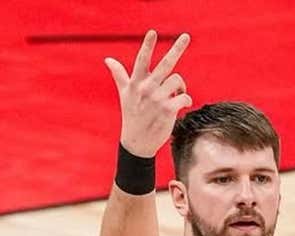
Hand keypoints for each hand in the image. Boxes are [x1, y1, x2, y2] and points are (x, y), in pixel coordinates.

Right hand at [104, 30, 191, 157]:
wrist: (137, 142)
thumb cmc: (132, 115)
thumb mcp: (124, 94)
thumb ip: (119, 75)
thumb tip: (107, 59)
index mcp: (136, 83)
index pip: (142, 60)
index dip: (147, 45)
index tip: (152, 32)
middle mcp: (146, 88)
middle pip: (165, 64)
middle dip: (177, 49)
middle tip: (186, 36)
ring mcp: (157, 99)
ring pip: (177, 80)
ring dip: (181, 86)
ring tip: (178, 94)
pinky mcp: (167, 110)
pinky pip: (184, 97)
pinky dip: (187, 100)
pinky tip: (183, 104)